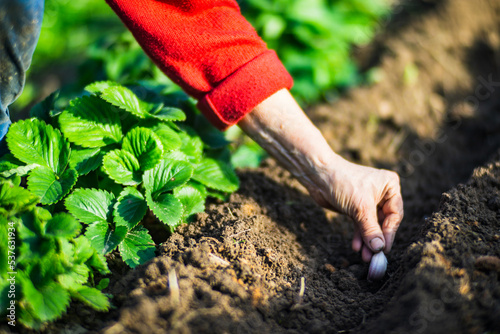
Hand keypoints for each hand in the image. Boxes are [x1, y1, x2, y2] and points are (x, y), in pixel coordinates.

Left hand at [238, 89, 403, 261]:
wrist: (318, 175)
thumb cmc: (343, 182)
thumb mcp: (360, 208)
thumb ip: (370, 229)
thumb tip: (379, 249)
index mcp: (390, 186)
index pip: (395, 215)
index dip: (389, 233)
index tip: (384, 250)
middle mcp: (382, 193)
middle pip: (384, 222)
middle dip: (377, 239)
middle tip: (374, 257)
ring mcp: (369, 200)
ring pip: (371, 225)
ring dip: (368, 240)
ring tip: (364, 257)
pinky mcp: (356, 207)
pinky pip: (361, 224)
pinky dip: (359, 235)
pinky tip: (356, 246)